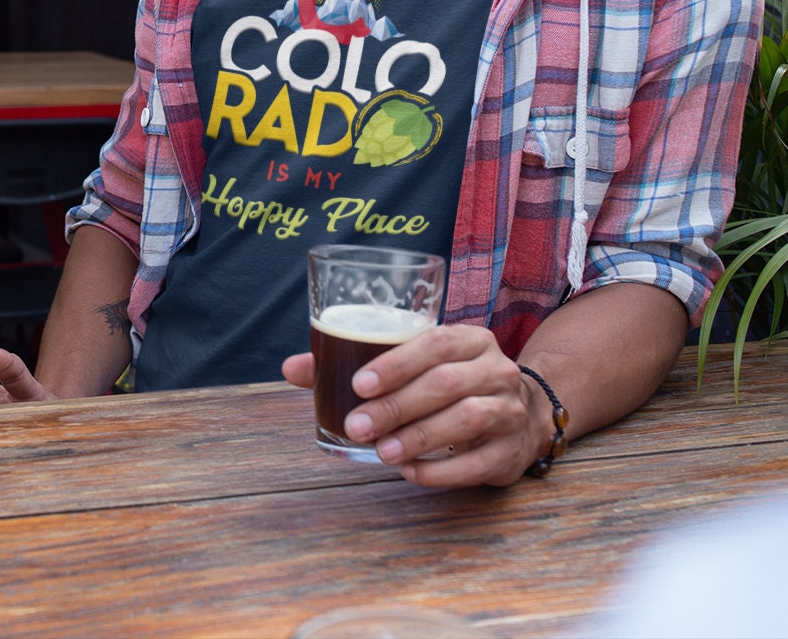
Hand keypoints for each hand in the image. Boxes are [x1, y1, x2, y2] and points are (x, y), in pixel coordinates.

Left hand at [285, 326, 550, 487]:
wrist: (520, 414)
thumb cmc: (448, 382)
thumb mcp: (413, 364)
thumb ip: (354, 362)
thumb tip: (291, 368)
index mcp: (468, 340)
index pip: (434, 343)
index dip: (396, 363)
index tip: (359, 384)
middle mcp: (495, 370)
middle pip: (445, 384)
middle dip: (396, 406)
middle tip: (357, 426)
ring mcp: (509, 411)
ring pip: (467, 419)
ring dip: (418, 438)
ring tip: (381, 452)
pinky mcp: (512, 452)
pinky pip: (478, 462)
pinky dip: (441, 471)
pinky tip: (410, 472)